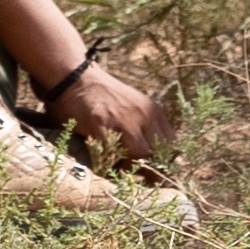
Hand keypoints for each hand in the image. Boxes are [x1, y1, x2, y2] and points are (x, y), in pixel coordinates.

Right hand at [43, 61, 179, 168]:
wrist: (78, 80)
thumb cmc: (107, 98)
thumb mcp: (136, 108)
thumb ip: (149, 131)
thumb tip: (162, 165)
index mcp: (153, 110)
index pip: (171, 145)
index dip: (163, 160)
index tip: (153, 168)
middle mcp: (142, 114)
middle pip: (155, 152)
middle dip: (145, 162)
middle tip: (130, 163)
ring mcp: (122, 119)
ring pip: (138, 154)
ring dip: (127, 161)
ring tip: (115, 157)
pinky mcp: (101, 124)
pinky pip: (112, 152)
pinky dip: (109, 158)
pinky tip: (102, 151)